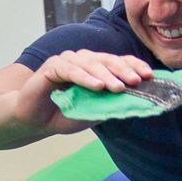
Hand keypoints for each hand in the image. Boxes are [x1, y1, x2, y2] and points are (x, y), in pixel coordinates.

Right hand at [15, 50, 153, 128]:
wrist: (32, 120)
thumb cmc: (62, 114)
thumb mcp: (91, 113)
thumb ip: (108, 106)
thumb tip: (134, 105)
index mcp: (94, 68)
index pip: (118, 62)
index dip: (133, 66)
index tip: (149, 75)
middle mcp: (82, 60)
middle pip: (107, 60)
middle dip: (124, 70)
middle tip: (136, 81)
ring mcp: (67, 61)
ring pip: (90, 63)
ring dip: (105, 75)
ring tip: (117, 88)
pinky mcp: (51, 67)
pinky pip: (70, 69)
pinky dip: (84, 77)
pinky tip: (96, 86)